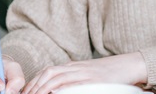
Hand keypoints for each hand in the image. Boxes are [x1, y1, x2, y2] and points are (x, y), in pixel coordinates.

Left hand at [22, 52, 147, 93]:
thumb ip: (72, 78)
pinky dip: (63, 89)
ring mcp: (85, 73)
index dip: (34, 82)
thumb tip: (55, 89)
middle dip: (35, 86)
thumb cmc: (109, 73)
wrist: (129, 65)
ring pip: (58, 78)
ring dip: (44, 89)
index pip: (47, 71)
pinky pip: (75, 84)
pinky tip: (56, 93)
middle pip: (49, 73)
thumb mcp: (87, 73)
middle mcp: (76, 68)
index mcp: (73, 66)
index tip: (26, 92)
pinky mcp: (94, 79)